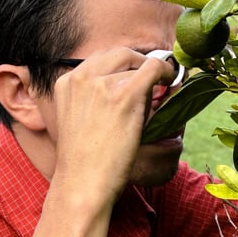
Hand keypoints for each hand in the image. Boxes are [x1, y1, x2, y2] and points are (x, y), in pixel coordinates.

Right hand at [50, 48, 177, 200]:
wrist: (83, 182)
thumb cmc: (84, 160)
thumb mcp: (76, 119)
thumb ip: (91, 97)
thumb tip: (126, 83)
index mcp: (65, 81)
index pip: (101, 58)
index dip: (125, 64)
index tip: (139, 73)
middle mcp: (81, 77)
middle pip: (121, 54)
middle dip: (140, 64)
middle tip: (155, 78)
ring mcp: (102, 84)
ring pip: (138, 65)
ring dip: (152, 78)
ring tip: (158, 95)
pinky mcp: (125, 94)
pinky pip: (154, 68)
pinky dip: (166, 71)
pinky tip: (171, 80)